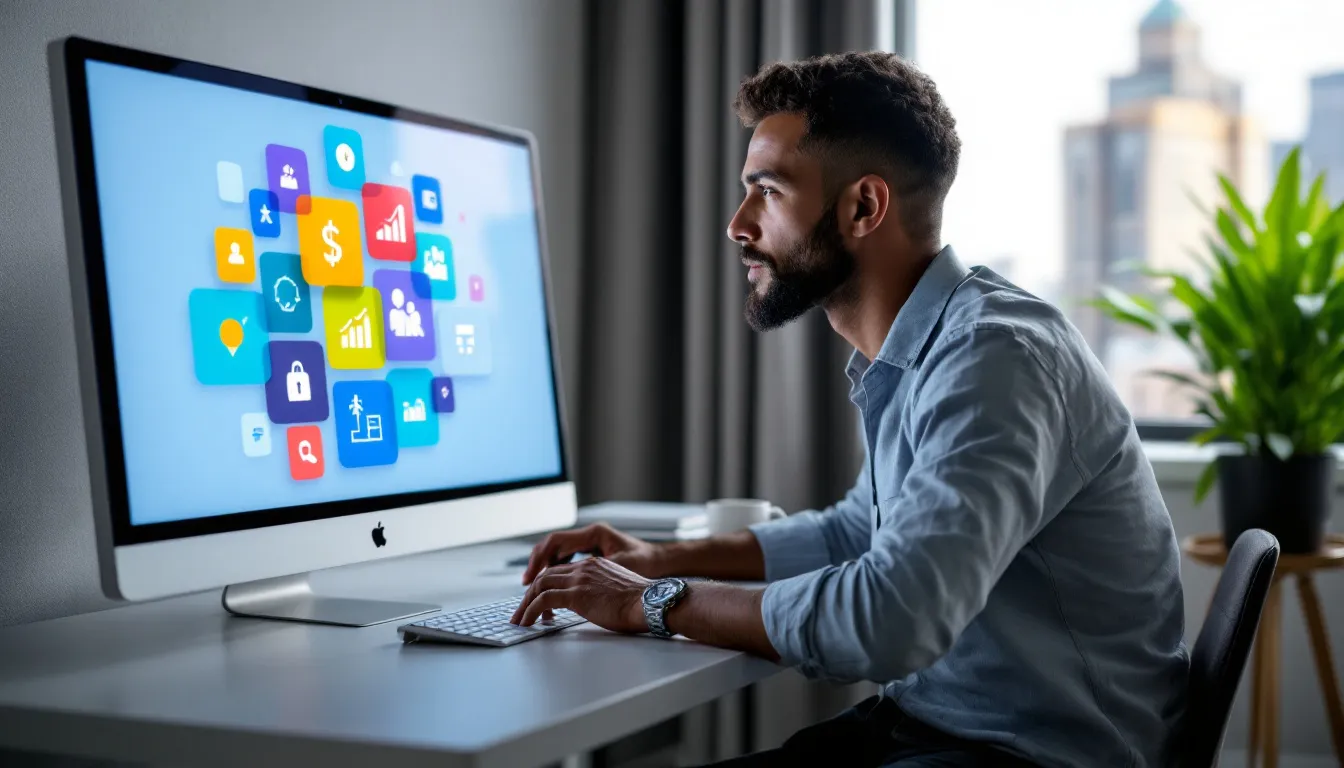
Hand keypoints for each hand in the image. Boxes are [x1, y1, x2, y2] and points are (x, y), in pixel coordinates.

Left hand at [509, 556, 651, 632]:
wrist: (651, 603)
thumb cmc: (642, 603)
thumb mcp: (619, 591)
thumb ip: (602, 592)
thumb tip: (595, 606)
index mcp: (594, 565)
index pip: (560, 571)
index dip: (546, 586)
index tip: (538, 601)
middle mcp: (584, 567)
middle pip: (545, 576)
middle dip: (529, 595)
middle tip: (522, 612)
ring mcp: (579, 579)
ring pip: (540, 586)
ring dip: (526, 604)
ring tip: (520, 620)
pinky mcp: (576, 594)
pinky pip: (543, 601)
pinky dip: (530, 611)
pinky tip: (527, 623)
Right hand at [522, 523, 662, 584]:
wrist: (662, 565)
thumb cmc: (646, 564)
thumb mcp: (618, 568)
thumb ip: (591, 573)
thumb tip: (567, 583)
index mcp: (595, 534)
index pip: (556, 542)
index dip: (539, 559)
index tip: (530, 577)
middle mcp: (592, 535)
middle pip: (553, 546)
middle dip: (538, 564)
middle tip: (526, 584)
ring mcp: (593, 543)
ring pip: (560, 553)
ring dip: (546, 568)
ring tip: (535, 586)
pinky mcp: (596, 554)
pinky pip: (569, 559)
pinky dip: (559, 569)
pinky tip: (553, 584)